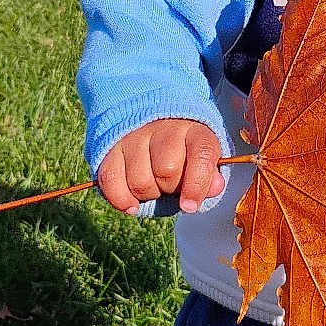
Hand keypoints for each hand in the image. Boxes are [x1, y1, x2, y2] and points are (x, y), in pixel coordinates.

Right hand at [96, 118, 225, 215]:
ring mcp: (134, 135)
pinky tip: (131, 204)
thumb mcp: (202, 157)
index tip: (189, 206)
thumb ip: (209, 176)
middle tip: (170, 186)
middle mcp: (164, 128)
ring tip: (153, 187)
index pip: (200, 155)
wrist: (149, 118)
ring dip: (147, 194)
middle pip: (166, 170)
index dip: (196, 185)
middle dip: (169, 189)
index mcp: (194, 130)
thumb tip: (215, 188)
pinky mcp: (110, 146)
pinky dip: (121, 199)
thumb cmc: (181, 149)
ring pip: (139, 179)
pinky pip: (111, 180)